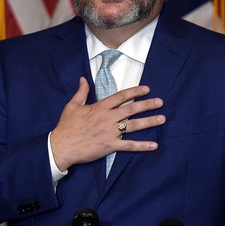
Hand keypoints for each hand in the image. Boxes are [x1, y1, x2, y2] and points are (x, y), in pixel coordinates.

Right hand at [50, 77, 165, 171]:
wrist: (62, 146)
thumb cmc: (66, 126)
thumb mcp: (72, 105)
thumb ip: (81, 92)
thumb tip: (83, 78)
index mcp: (100, 108)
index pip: (121, 97)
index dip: (135, 92)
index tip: (146, 89)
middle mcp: (108, 118)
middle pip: (131, 110)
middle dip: (147, 105)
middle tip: (160, 102)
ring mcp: (110, 133)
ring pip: (133, 126)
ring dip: (149, 122)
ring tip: (162, 119)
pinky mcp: (110, 146)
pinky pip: (129, 146)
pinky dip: (142, 146)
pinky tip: (154, 145)